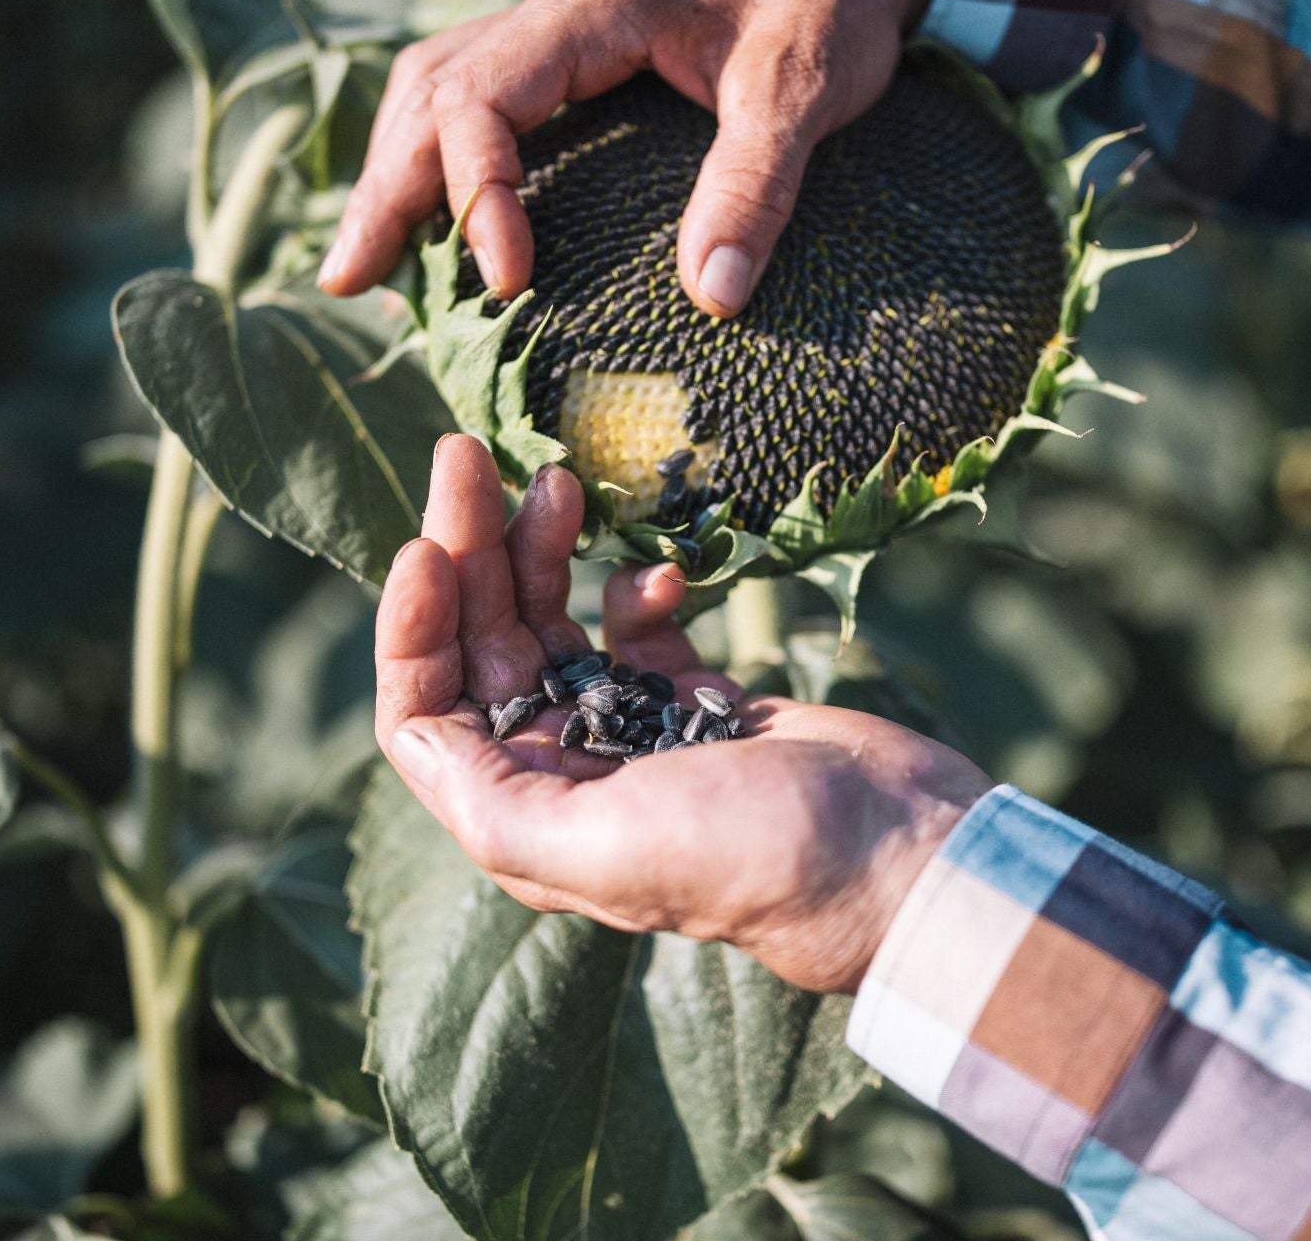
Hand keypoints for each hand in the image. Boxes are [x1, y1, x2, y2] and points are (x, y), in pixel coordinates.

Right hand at [318, 0, 941, 317]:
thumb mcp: (806, 81)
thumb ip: (758, 180)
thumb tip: (714, 296)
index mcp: (592, 9)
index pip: (483, 96)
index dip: (479, 192)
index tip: (510, 281)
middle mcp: (557, 16)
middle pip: (429, 91)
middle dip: (385, 188)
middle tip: (348, 278)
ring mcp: (561, 36)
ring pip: (438, 88)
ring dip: (396, 171)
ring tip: (369, 261)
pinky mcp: (580, 60)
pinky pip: (479, 99)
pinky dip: (441, 158)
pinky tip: (434, 219)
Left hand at [376, 434, 991, 992]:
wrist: (898, 853)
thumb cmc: (754, 858)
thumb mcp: (603, 849)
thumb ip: (495, 802)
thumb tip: (416, 734)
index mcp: (527, 816)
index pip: (427, 711)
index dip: (412, 630)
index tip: (428, 546)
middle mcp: (564, 773)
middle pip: (483, 646)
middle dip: (468, 552)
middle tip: (468, 452)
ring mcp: (629, 732)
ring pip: (551, 623)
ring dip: (539, 549)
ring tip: (555, 476)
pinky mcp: (694, 701)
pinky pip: (634, 627)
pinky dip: (635, 587)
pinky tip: (663, 571)